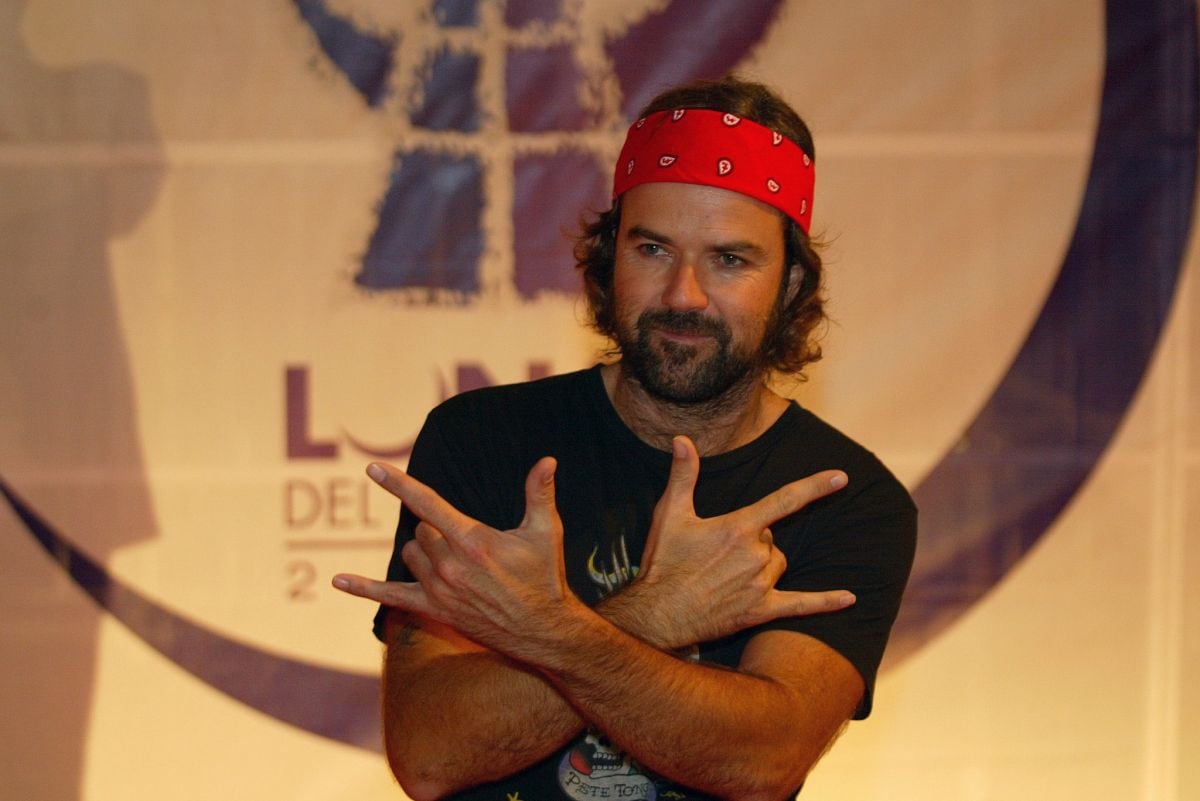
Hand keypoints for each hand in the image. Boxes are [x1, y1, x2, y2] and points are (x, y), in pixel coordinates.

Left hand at [333, 457, 584, 657]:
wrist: (542, 630)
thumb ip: (540, 493)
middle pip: (421, 530)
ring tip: (457, 559)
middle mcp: (450, 566)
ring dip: (423, 550)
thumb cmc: (544, 577)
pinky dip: (362, 588)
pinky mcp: (434, 609)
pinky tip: (337, 580)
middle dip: (438, 528)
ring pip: (410, 554)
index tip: (372, 468)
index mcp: (473, 542)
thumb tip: (548, 460)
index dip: (398, 484)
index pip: (427, 504)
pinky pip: (389, 596)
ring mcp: (439, 590)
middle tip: (468, 541)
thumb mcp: (546, 532)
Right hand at [628, 435, 853, 647]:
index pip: (784, 500)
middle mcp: (755, 554)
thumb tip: (682, 439)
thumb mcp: (670, 514)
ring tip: (726, 575)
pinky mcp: (761, 609)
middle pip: (771, 538)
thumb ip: (683, 475)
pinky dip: (826, 602)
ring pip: (778, 564)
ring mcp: (760, 584)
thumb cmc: (663, 563)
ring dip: (763, 565)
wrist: (658, 614)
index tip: (841, 477)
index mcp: (737, 527)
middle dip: (752, 541)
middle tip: (717, 554)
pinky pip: (802, 604)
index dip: (814, 487)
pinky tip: (850, 598)